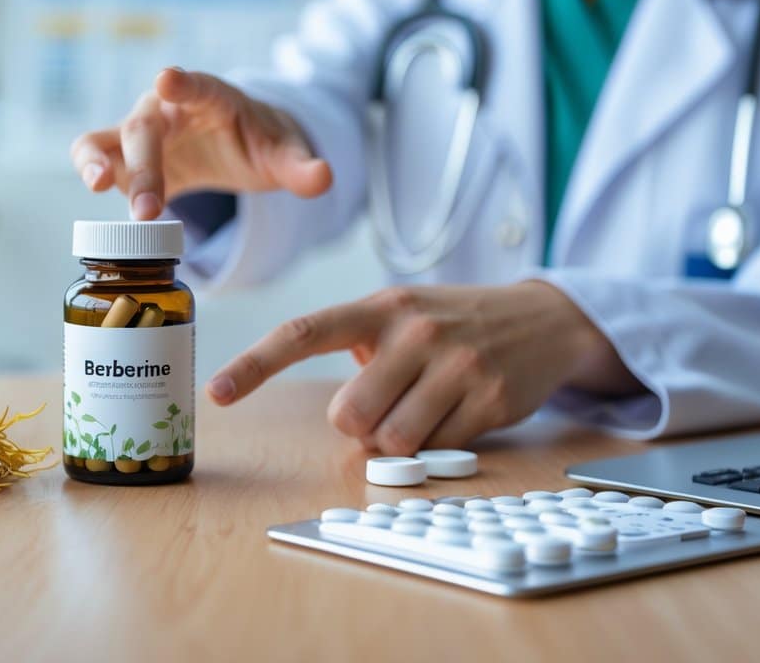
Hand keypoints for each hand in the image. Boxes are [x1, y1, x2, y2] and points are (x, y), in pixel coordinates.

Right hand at [70, 67, 332, 219]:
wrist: (238, 144)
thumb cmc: (258, 142)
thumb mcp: (284, 154)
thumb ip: (301, 166)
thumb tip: (326, 177)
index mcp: (210, 98)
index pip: (196, 86)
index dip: (182, 84)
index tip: (166, 80)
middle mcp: (166, 110)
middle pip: (144, 129)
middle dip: (144, 167)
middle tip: (149, 211)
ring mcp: (141, 135)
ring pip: (101, 138)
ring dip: (93, 161)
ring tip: (97, 185)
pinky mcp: (126, 162)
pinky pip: (98, 163)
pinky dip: (94, 176)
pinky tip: (101, 209)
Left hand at [204, 282, 630, 453]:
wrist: (541, 319)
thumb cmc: (452, 322)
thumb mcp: (402, 314)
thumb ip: (360, 350)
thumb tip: (343, 423)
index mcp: (379, 307)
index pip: (303, 334)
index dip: (255, 366)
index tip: (218, 393)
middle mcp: (415, 332)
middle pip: (349, 415)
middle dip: (359, 426)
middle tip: (387, 405)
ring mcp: (455, 366)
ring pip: (393, 441)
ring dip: (399, 441)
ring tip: (423, 409)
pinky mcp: (489, 400)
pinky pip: (438, 451)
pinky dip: (439, 445)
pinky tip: (458, 412)